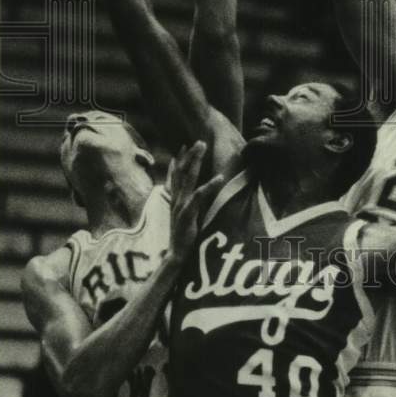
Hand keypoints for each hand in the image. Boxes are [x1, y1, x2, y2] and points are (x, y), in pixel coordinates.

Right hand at [167, 142, 223, 262]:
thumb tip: (194, 193)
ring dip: (195, 160)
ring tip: (203, 146)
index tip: (185, 145)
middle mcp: (176, 198)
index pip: (176, 175)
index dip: (180, 160)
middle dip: (190, 155)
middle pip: (181, 171)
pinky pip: (199, 195)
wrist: (176, 255)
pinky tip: (220, 177)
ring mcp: (181, 205)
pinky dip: (210, 185)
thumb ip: (187, 203)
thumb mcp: (184, 216)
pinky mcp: (187, 213)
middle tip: (199, 141)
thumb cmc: (183, 236)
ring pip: (188, 177)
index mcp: (175, 199)